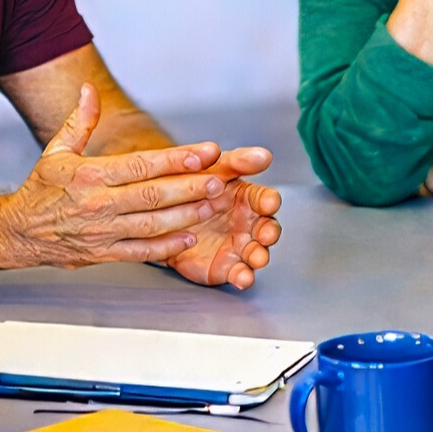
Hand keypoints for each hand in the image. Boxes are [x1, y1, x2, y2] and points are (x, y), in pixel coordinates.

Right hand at [0, 85, 238, 268]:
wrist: (18, 233)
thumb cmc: (41, 189)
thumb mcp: (56, 151)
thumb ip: (79, 121)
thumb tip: (88, 90)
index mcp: (89, 175)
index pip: (139, 165)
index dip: (174, 159)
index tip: (203, 152)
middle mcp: (97, 204)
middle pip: (152, 195)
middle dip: (188, 188)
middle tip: (217, 180)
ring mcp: (102, 232)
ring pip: (151, 225)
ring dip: (185, 216)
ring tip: (211, 205)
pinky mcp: (104, 254)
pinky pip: (141, 252)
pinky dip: (167, 247)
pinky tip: (189, 237)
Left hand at [162, 148, 283, 289]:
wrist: (163, 218)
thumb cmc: (193, 191)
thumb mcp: (211, 170)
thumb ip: (236, 162)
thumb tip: (264, 154)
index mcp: (247, 198)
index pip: (264, 198)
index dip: (268, 200)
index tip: (268, 202)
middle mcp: (247, 224)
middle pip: (267, 228)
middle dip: (270, 232)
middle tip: (266, 234)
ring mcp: (238, 247)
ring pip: (257, 253)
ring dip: (260, 255)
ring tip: (257, 258)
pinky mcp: (225, 267)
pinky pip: (238, 274)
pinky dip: (243, 277)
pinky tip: (243, 277)